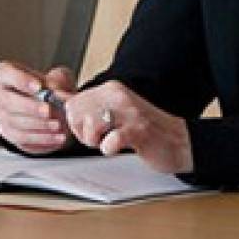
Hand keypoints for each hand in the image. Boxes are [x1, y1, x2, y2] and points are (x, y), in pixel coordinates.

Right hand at [0, 61, 77, 153]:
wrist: (57, 107)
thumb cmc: (52, 88)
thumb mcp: (59, 80)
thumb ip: (58, 86)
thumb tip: (61, 96)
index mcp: (6, 73)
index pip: (4, 72)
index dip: (20, 80)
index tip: (39, 87)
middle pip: (7, 101)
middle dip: (30, 107)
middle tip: (49, 111)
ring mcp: (1, 116)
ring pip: (14, 123)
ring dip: (38, 125)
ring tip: (58, 126)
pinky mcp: (9, 135)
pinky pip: (22, 139)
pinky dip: (41, 139)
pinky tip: (57, 138)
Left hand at [66, 80, 192, 174]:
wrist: (178, 142)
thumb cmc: (145, 131)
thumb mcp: (115, 113)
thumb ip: (90, 107)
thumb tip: (61, 102)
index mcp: (111, 89)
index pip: (72, 103)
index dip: (75, 123)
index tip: (91, 130)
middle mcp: (119, 95)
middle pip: (76, 114)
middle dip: (82, 133)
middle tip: (101, 139)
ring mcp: (130, 112)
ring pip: (90, 125)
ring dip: (96, 142)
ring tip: (111, 142)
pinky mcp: (139, 131)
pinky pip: (111, 141)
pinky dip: (110, 149)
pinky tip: (119, 148)